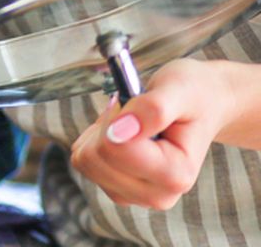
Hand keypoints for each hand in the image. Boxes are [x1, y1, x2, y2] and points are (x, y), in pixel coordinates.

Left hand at [70, 58, 237, 209]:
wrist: (203, 106)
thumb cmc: (192, 96)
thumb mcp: (179, 90)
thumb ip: (153, 109)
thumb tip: (118, 132)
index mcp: (176, 175)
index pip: (114, 148)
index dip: (117, 117)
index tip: (137, 104)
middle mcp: (158, 195)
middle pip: (94, 157)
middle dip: (107, 125)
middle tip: (133, 112)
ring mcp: (136, 196)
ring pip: (84, 160)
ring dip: (99, 133)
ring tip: (131, 123)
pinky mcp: (118, 190)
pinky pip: (82, 161)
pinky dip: (94, 141)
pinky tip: (122, 134)